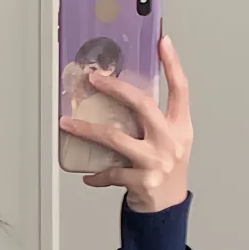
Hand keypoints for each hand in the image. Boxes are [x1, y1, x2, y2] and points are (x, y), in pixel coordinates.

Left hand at [59, 34, 191, 212]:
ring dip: (87, 129)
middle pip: (142, 105)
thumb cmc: (165, 171)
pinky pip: (110, 172)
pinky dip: (97, 175)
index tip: (163, 42)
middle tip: (94, 80)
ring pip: (115, 138)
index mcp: (180, 127)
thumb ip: (154, 121)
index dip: (173, 64)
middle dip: (116, 89)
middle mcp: (170, 140)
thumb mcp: (170, 142)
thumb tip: (122, 98)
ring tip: (68, 123)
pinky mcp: (141, 181)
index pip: (180, 89)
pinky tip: (88, 175)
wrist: (168, 208)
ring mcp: (156, 161)